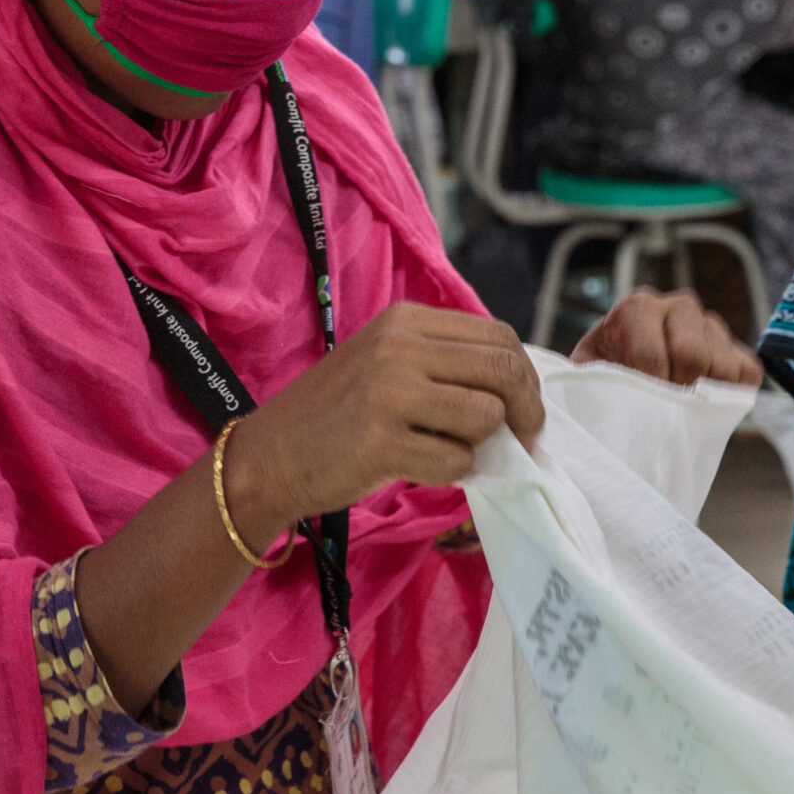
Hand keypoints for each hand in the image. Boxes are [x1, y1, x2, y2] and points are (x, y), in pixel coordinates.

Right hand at [227, 303, 543, 537]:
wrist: (267, 457)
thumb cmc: (334, 415)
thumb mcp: (385, 362)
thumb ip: (444, 361)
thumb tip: (518, 386)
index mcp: (404, 320)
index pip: (499, 336)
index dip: (524, 376)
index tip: (523, 408)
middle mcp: (398, 347)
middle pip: (503, 370)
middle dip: (526, 411)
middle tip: (521, 439)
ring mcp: (388, 393)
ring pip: (485, 416)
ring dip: (480, 444)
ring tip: (447, 449)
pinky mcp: (380, 443)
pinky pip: (455, 461)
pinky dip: (451, 473)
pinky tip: (419, 468)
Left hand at [573, 289, 762, 388]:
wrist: (624, 383)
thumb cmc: (601, 382)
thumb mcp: (584, 377)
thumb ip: (587, 380)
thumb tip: (601, 403)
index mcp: (637, 307)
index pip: (651, 355)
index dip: (646, 391)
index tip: (636, 406)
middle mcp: (678, 305)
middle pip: (693, 355)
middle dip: (676, 390)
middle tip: (661, 406)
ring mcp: (711, 324)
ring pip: (723, 366)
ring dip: (702, 395)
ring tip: (678, 403)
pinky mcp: (736, 347)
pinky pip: (747, 373)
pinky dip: (729, 395)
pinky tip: (703, 399)